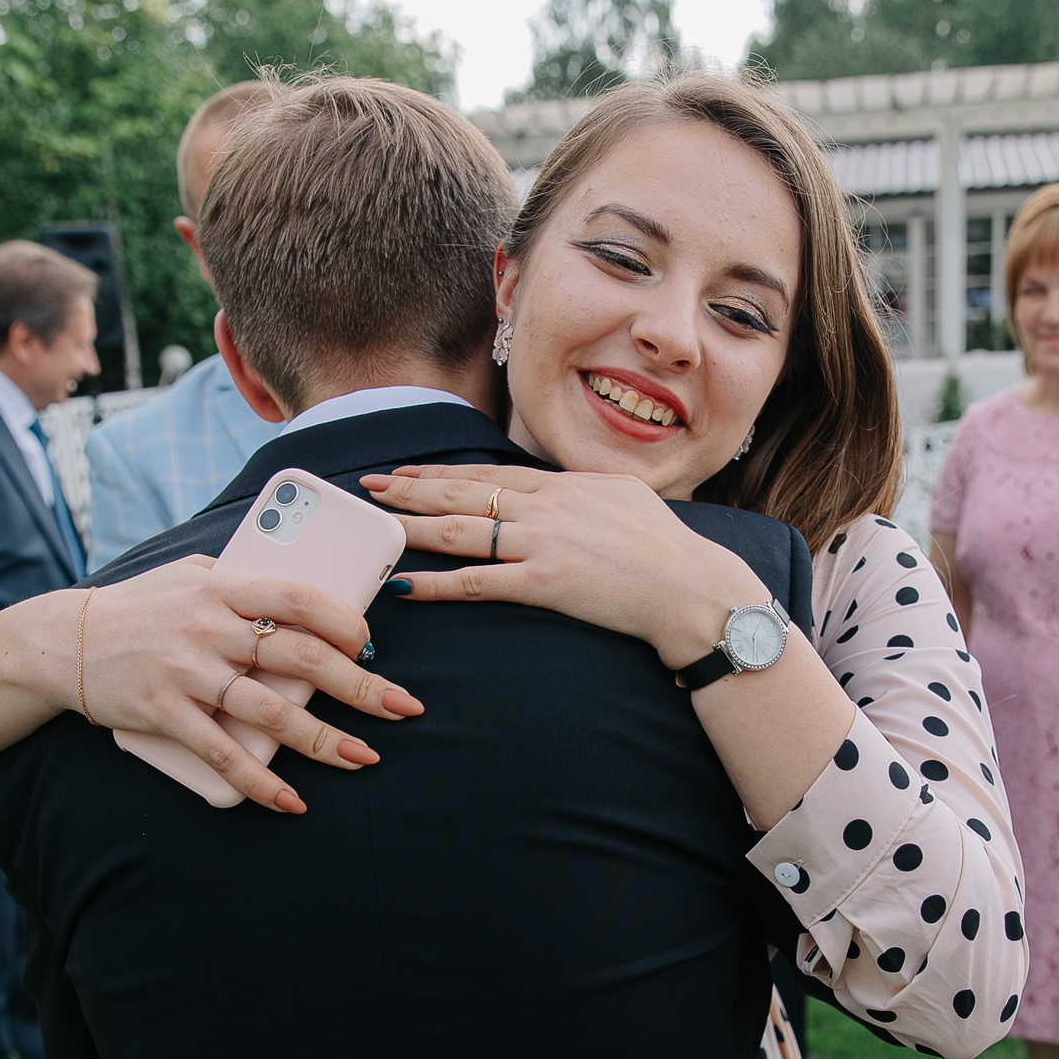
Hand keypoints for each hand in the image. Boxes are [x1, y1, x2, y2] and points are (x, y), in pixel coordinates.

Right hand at [69, 557, 424, 813]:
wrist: (62, 642)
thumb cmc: (140, 606)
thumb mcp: (188, 573)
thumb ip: (240, 579)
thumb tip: (305, 592)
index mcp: (220, 587)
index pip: (296, 596)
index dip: (342, 619)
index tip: (370, 643)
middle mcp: (206, 628)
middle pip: (299, 656)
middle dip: (359, 684)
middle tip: (402, 706)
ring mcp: (185, 674)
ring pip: (269, 710)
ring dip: (322, 740)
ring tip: (362, 757)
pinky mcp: (164, 714)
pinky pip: (220, 753)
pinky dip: (259, 782)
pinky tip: (290, 802)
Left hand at [363, 464, 769, 669]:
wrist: (689, 587)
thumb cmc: (665, 548)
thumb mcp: (624, 497)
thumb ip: (583, 491)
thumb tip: (557, 488)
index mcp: (563, 484)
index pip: (488, 472)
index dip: (441, 472)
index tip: (407, 472)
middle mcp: (545, 507)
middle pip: (463, 492)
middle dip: (410, 489)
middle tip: (370, 487)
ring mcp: (541, 544)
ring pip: (460, 530)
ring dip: (411, 527)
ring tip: (376, 525)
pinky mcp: (544, 583)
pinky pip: (477, 583)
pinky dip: (437, 583)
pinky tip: (406, 584)